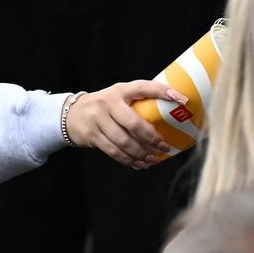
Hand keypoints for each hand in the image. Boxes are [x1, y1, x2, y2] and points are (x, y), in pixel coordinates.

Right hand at [64, 80, 185, 168]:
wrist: (71, 114)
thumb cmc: (104, 106)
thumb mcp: (118, 97)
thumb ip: (136, 102)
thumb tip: (168, 115)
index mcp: (120, 90)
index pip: (144, 87)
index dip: (163, 92)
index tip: (182, 100)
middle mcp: (108, 103)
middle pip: (134, 124)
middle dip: (152, 138)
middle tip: (165, 147)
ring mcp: (98, 120)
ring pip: (124, 142)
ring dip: (141, 154)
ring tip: (153, 159)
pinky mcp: (92, 135)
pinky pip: (114, 152)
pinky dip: (129, 160)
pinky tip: (139, 164)